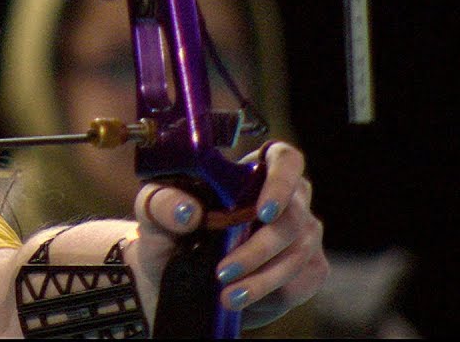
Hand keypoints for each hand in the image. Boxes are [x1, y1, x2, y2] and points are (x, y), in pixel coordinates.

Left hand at [133, 141, 326, 328]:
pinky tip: (243, 299)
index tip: (262, 212)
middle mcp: (288, 198)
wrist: (170, 277)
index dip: (282, 182)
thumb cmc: (167, 232)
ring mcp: (301, 234)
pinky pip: (302, 281)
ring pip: (299, 254)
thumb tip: (188, 212)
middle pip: (293, 217)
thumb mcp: (153, 212)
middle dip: (259, 249)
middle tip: (224, 271)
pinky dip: (272, 294)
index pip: (286, 161)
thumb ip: (163, 203)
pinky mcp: (306, 268)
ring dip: (263, 279)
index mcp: (255, 170)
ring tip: (228, 296)